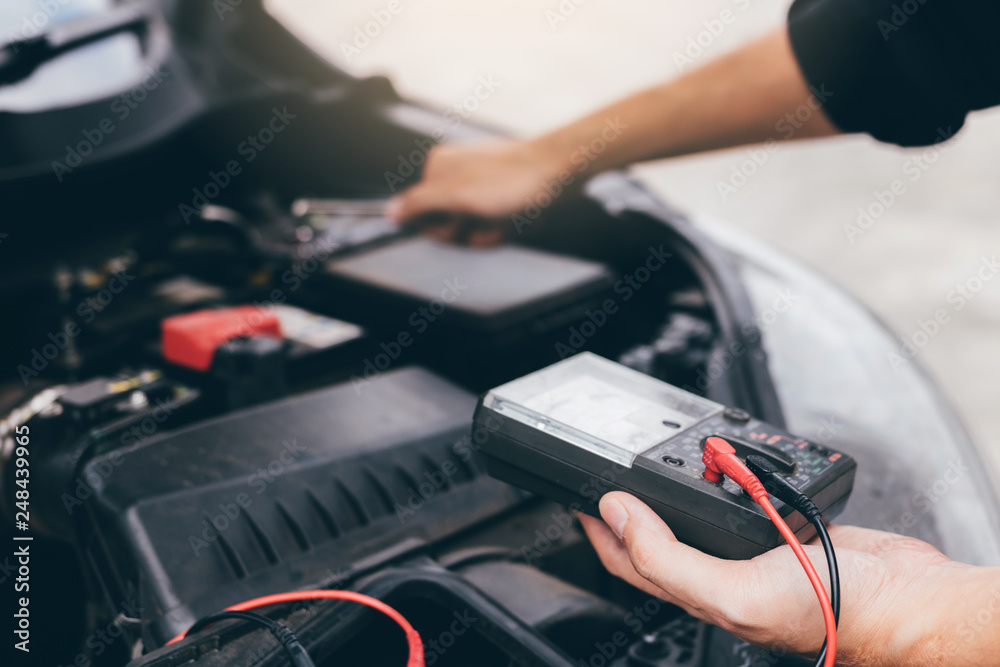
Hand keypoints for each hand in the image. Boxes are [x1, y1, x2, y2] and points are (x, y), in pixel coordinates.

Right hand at [385, 139, 565, 245]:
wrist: (558, 171)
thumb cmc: (512, 178)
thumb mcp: (456, 195)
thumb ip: (418, 204)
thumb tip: (390, 212)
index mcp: (438, 169)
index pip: (422, 215)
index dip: (440, 228)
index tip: (457, 224)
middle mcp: (457, 175)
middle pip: (450, 224)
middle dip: (470, 231)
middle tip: (486, 219)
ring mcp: (481, 186)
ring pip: (475, 228)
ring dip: (492, 232)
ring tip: (507, 218)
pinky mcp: (503, 195)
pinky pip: (495, 224)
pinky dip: (507, 227)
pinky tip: (518, 218)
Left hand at [577, 492, 991, 665]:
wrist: (899, 598)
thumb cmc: (827, 611)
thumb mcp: (729, 591)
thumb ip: (666, 556)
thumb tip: (618, 513)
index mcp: (702, 593)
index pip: (630, 562)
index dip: (599, 531)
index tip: (580, 498)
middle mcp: (721, 572)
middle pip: (658, 538)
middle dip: (629, 509)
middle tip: (608, 477)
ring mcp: (751, 549)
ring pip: (697, 515)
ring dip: (673, 491)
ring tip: (650, 469)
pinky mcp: (780, 526)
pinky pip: (739, 500)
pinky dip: (722, 481)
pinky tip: (720, 469)